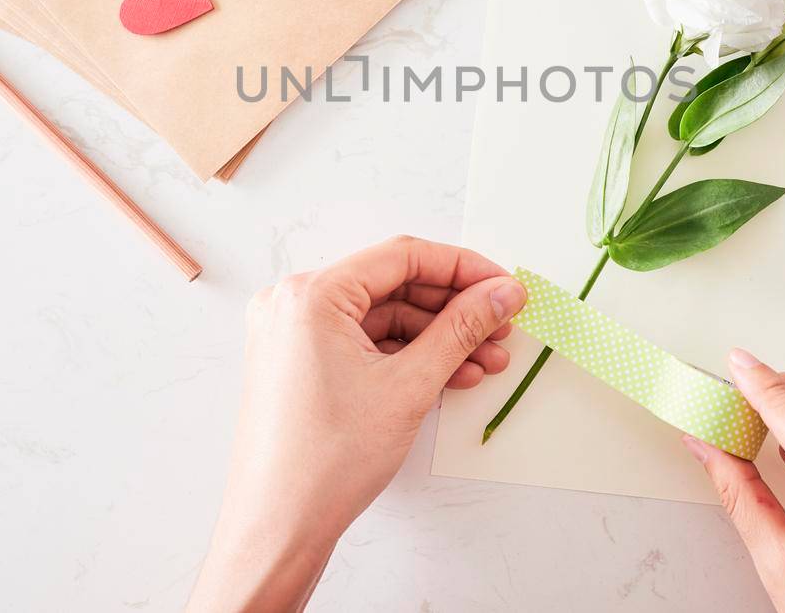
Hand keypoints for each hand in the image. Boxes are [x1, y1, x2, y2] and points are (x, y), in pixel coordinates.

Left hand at [189, 236, 526, 612]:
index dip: (463, 268)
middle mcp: (294, 304)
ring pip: (382, 319)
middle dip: (454, 309)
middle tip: (503, 326)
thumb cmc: (325, 462)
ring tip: (488, 361)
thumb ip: (461, 329)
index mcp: (310, 295)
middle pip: (393, 286)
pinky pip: (364, 344)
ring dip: (437, 338)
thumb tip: (501, 292)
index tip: (505, 286)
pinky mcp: (300, 364)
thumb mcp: (409, 386)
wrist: (278, 529)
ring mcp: (293, 335)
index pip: (402, 256)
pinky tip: (452, 375)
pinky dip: (407, 357)